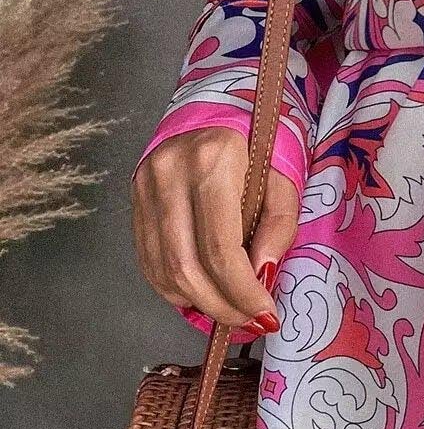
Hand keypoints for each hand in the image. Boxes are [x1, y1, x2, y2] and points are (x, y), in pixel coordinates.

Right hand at [132, 127, 299, 335]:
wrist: (216, 106)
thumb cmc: (258, 141)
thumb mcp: (284, 176)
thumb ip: (279, 225)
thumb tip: (263, 275)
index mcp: (212, 160)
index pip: (220, 247)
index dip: (242, 291)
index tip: (265, 313)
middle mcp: (169, 173)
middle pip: (186, 266)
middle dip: (220, 305)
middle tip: (249, 322)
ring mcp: (144, 186)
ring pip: (162, 269)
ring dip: (198, 302)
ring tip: (230, 311)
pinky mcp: (134, 199)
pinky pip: (149, 260)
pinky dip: (175, 288)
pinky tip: (203, 294)